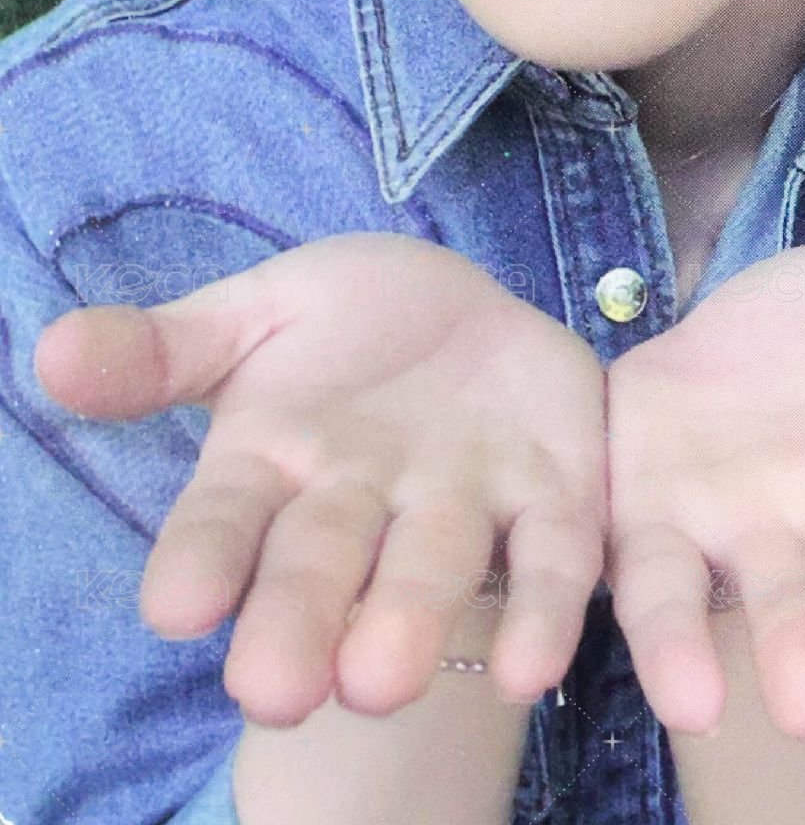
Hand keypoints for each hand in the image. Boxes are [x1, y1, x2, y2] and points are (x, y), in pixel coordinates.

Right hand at [34, 233, 605, 726]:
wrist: (464, 311)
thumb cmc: (339, 325)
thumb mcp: (252, 316)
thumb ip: (162, 348)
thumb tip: (53, 351)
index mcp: (274, 462)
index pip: (223, 521)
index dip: (201, 561)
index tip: (176, 606)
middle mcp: (361, 505)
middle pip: (320, 568)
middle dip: (299, 625)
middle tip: (277, 690)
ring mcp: (458, 506)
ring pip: (430, 569)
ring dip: (409, 624)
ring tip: (384, 680)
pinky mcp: (553, 499)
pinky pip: (551, 558)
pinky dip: (542, 611)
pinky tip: (532, 665)